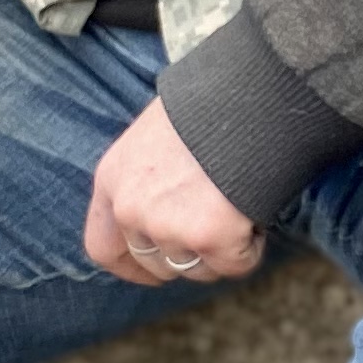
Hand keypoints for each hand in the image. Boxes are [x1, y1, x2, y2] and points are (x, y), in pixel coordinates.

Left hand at [83, 95, 266, 288]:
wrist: (252, 90)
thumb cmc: (212, 104)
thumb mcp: (156, 136)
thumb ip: (148, 178)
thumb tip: (166, 209)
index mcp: (112, 179)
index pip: (103, 248)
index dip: (132, 266)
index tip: (156, 271)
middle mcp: (131, 208)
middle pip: (156, 263)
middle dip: (189, 255)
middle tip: (219, 230)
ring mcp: (168, 225)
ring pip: (198, 269)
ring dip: (223, 249)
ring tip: (242, 205)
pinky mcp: (211, 236)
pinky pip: (235, 264)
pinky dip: (252, 246)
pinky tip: (259, 211)